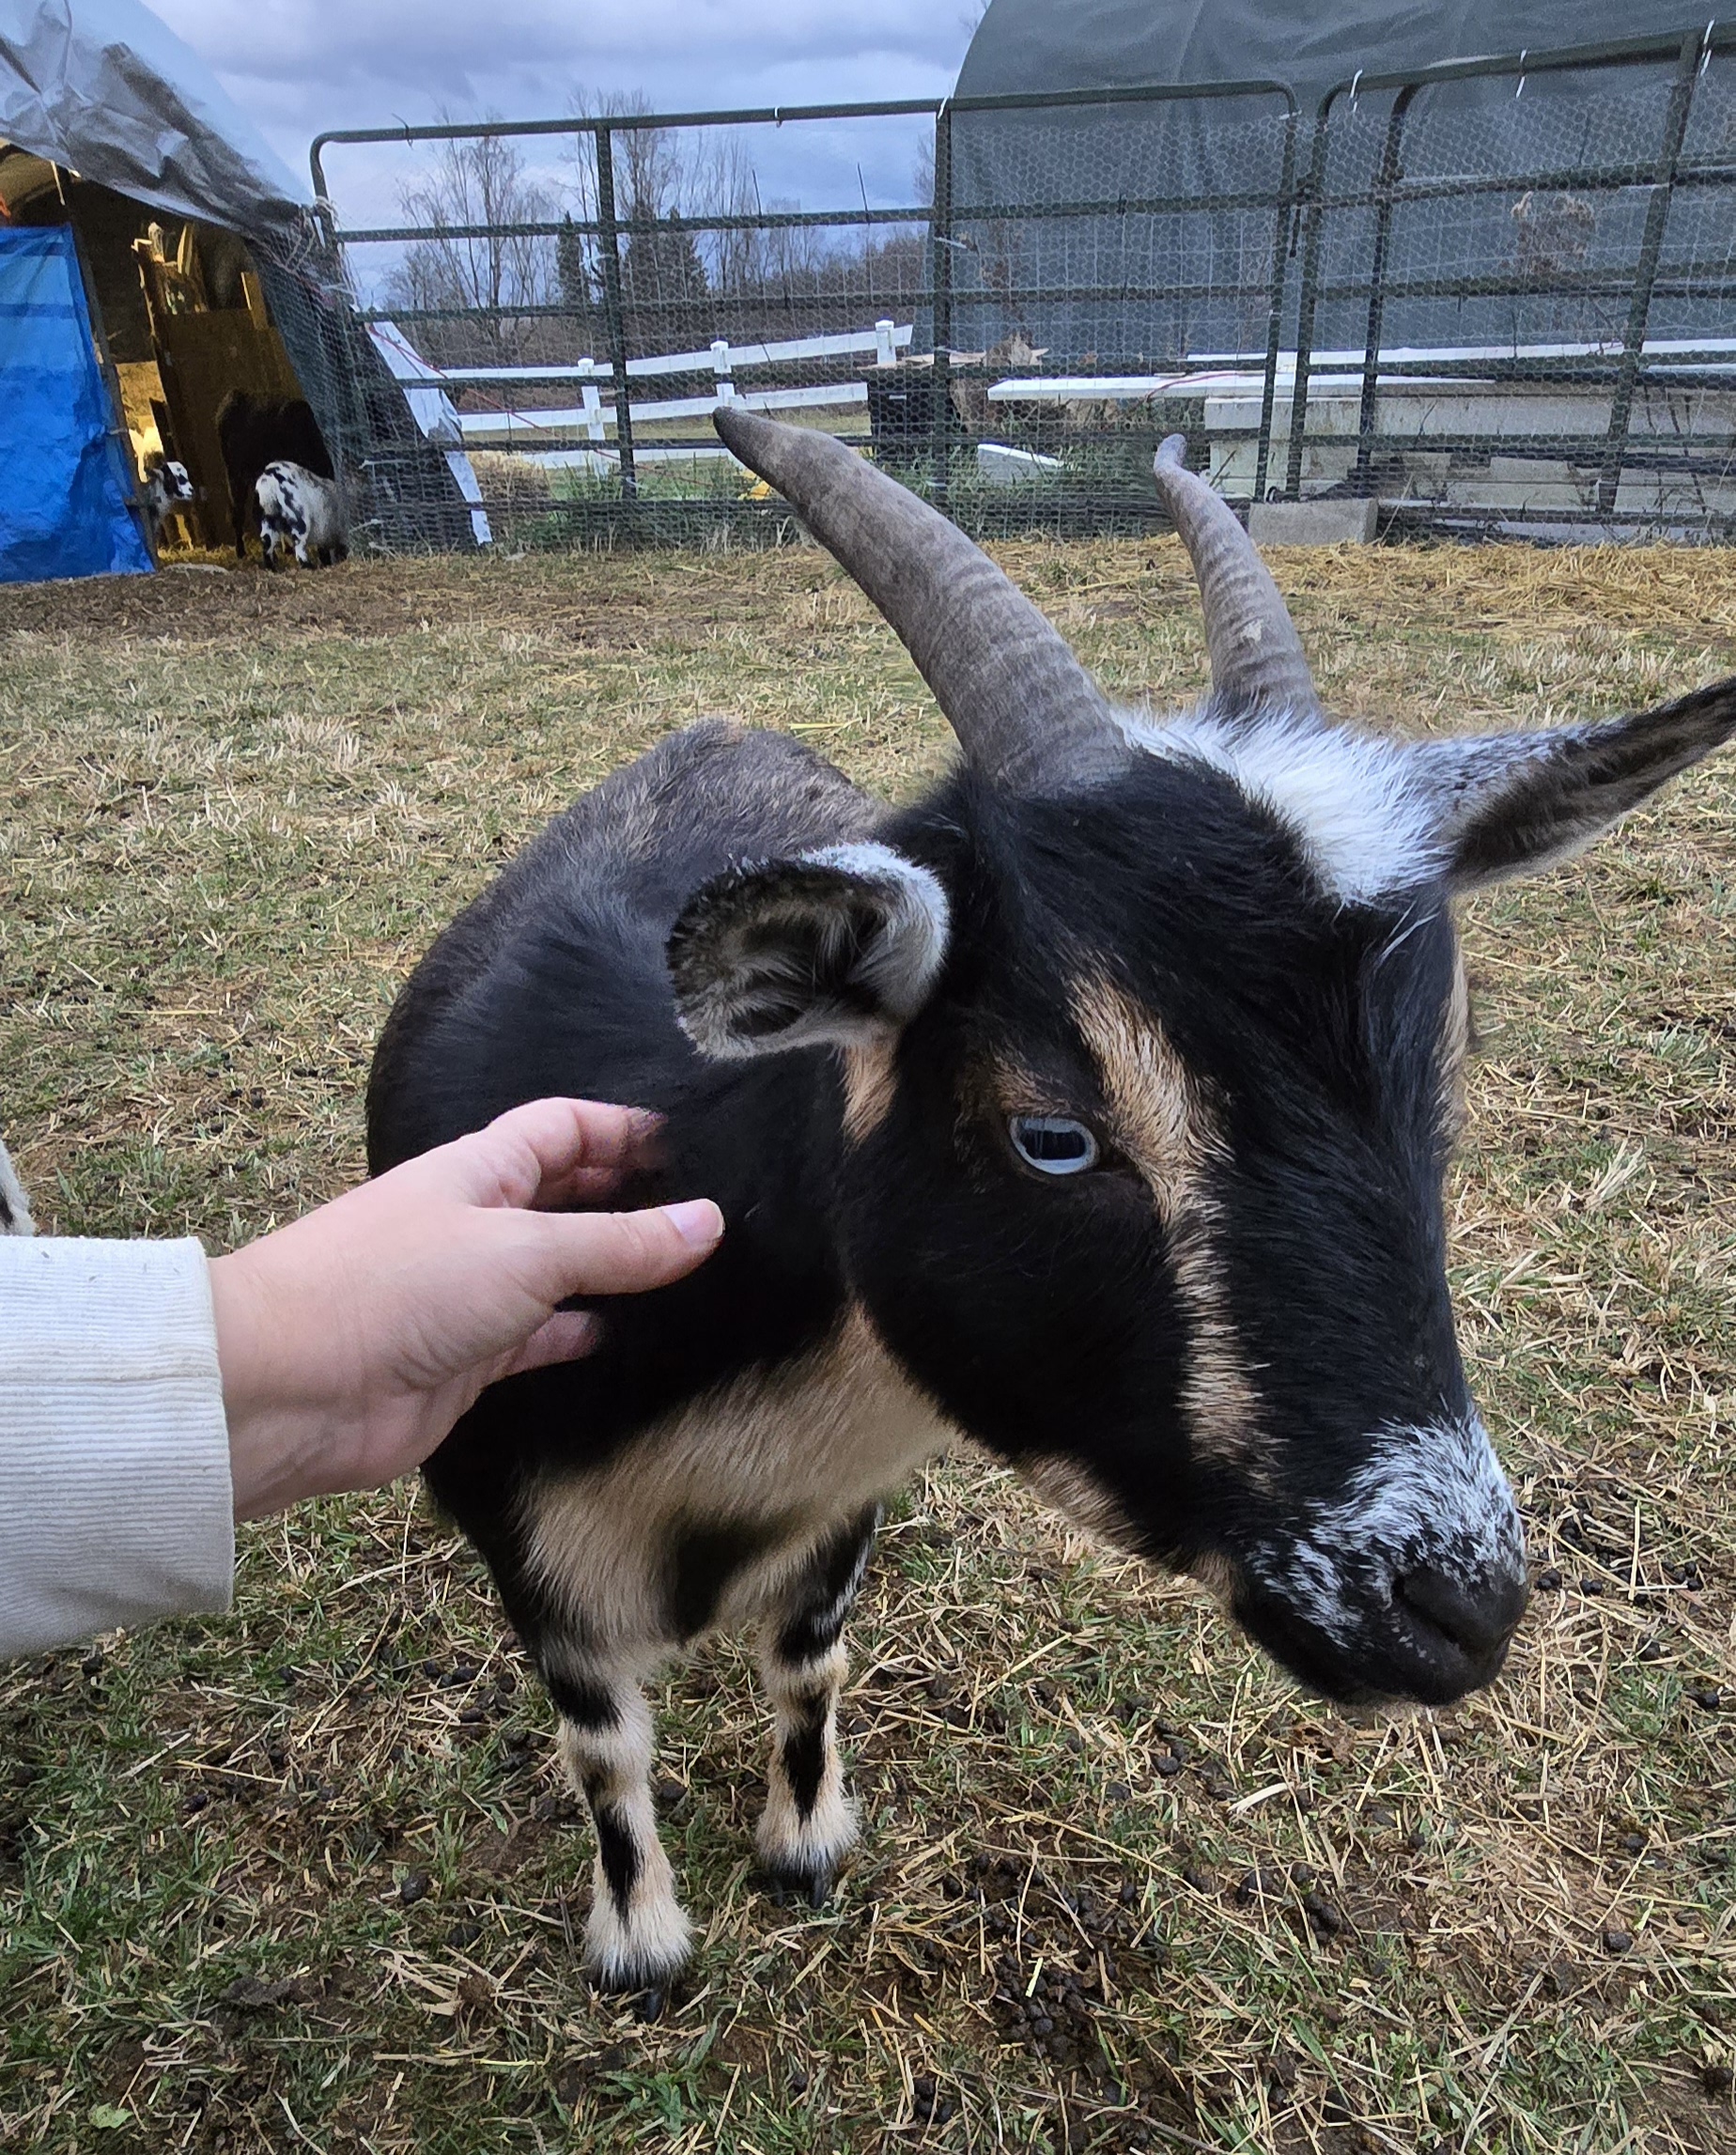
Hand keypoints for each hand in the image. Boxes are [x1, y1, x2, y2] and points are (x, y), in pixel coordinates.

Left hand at [209, 1098, 721, 1520]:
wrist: (287, 1389)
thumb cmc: (392, 1288)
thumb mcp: (523, 1251)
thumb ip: (619, 1244)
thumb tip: (708, 1222)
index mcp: (479, 1170)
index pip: (565, 1128)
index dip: (624, 1129)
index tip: (696, 1145)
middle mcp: (477, 1223)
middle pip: (567, 1196)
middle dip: (631, 1199)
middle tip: (712, 1213)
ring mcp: (471, 1294)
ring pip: (560, 1272)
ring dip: (615, 1273)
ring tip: (694, 1277)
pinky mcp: (467, 1361)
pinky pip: (540, 1339)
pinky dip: (582, 1337)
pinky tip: (631, 1340)